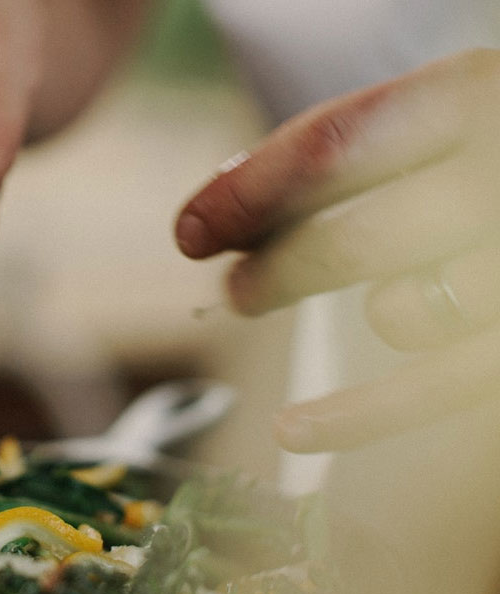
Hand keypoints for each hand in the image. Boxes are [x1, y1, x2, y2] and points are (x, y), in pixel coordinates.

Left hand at [175, 49, 499, 451]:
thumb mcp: (453, 118)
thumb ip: (351, 148)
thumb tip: (218, 197)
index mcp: (476, 97)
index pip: (329, 148)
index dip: (244, 194)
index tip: (191, 230)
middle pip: (350, 240)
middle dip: (275, 271)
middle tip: (235, 292)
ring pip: (402, 313)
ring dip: (371, 317)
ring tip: (382, 309)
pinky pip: (435, 390)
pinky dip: (356, 415)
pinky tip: (293, 428)